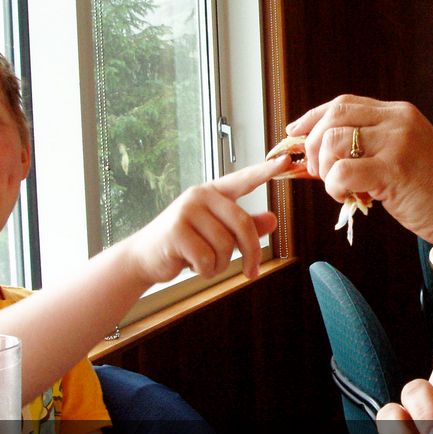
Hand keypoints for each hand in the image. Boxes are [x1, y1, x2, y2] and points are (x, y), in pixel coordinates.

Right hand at [126, 157, 287, 285]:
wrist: (144, 258)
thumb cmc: (185, 244)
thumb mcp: (218, 234)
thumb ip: (245, 227)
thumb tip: (273, 219)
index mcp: (213, 192)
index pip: (244, 179)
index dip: (266, 171)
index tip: (287, 160)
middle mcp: (200, 196)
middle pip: (242, 224)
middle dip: (251, 253)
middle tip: (252, 273)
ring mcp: (186, 211)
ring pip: (226, 246)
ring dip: (220, 265)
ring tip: (203, 262)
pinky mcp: (176, 231)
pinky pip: (208, 259)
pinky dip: (205, 270)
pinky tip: (190, 265)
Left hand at [286, 95, 432, 243]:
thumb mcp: (402, 154)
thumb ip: (370, 146)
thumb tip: (318, 153)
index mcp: (397, 113)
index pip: (342, 103)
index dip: (312, 118)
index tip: (294, 133)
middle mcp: (397, 121)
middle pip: (332, 117)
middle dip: (312, 145)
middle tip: (316, 172)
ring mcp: (397, 143)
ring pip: (333, 142)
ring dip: (324, 169)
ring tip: (338, 188)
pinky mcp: (395, 170)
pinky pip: (343, 170)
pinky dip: (334, 186)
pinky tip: (348, 197)